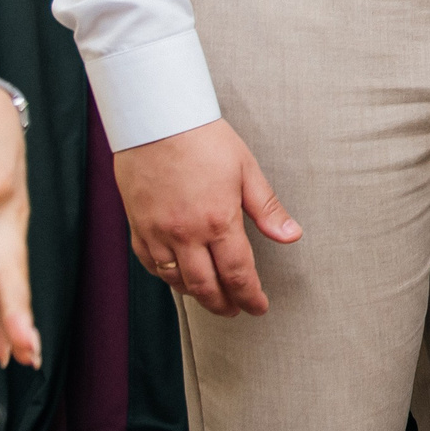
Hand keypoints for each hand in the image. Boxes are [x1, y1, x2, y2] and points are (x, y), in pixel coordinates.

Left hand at [0, 86, 38, 368]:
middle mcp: (8, 213)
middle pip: (11, 266)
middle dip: (15, 308)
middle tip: (22, 343)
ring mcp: (12, 231)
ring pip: (14, 281)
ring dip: (17, 321)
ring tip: (24, 359)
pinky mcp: (7, 242)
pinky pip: (6, 283)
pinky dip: (6, 316)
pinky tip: (7, 352)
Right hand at [113, 117, 300, 316]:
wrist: (155, 119)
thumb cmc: (203, 139)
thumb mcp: (246, 169)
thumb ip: (267, 209)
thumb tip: (291, 236)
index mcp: (218, 221)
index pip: (238, 274)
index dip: (251, 297)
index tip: (259, 307)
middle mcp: (186, 234)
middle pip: (207, 287)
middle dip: (225, 305)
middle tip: (237, 310)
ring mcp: (157, 233)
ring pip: (177, 282)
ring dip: (197, 296)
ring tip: (212, 299)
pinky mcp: (138, 227)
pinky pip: (151, 265)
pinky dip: (168, 278)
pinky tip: (179, 279)